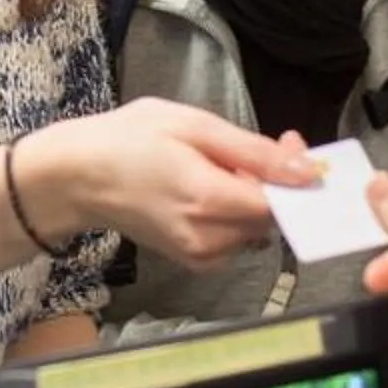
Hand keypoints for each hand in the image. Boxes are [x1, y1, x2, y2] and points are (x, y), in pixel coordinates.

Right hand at [17, 100, 317, 270]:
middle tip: (250, 147)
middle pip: (273, 217)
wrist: (78, 178)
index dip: (295, 175)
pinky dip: (235, 214)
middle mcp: (209, 239)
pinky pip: (237, 238)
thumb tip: (309, 172)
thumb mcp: (194, 126)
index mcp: (209, 201)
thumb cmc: (130, 140)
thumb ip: (255, 153)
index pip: (284, 203)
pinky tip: (210, 189)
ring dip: (253, 198)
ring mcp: (201, 256)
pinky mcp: (195, 261)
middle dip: (274, 183)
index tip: (287, 143)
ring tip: (219, 166)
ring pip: (257, 228)